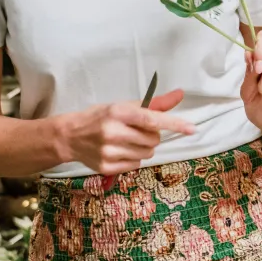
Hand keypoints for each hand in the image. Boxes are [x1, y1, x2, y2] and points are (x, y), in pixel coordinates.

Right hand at [57, 89, 193, 174]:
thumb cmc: (101, 117)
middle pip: (153, 139)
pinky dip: (133, 158)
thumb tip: (180, 94)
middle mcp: (113, 131)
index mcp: (118, 112)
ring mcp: (109, 151)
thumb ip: (154, 104)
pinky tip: (119, 151)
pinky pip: (136, 165)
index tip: (191, 129)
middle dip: (151, 136)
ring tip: (126, 141)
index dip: (173, 124)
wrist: (70, 136)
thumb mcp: (123, 106)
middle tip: (136, 131)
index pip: (151, 119)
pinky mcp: (106, 167)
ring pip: (147, 153)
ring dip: (143, 147)